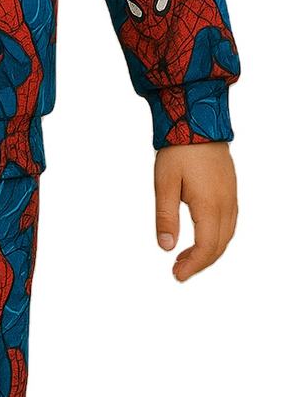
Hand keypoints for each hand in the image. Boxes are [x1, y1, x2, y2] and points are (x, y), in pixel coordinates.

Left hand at [154, 141, 237, 281]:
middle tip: (179, 270)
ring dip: (210, 251)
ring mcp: (231, 197)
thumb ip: (165, 217)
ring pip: (227, 235)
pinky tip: (203, 236)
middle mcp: (226, 204)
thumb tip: (166, 247)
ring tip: (187, 257)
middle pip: (219, 246)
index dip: (193, 265)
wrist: (198, 121)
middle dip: (200, 262)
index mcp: (209, 205)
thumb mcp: (164, 184)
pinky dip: (217, 237)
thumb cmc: (178, 151)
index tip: (177, 275)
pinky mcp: (230, 190)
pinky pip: (229, 222)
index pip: (206, 247)